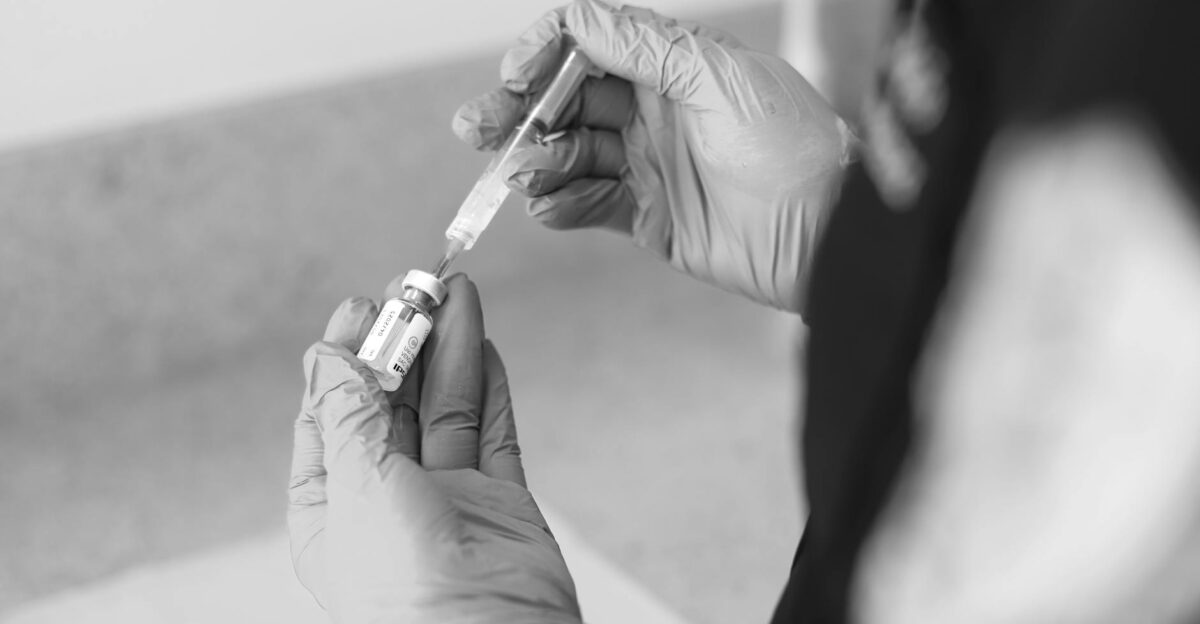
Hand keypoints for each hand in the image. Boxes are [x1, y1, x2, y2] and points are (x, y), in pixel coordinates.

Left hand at [288, 274, 580, 622]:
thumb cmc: (406, 591)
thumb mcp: (356, 484)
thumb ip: (347, 412)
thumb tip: (327, 354)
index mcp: (334, 507)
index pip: (333, 413)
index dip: (346, 357)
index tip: (364, 306)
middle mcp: (388, 501)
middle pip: (393, 404)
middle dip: (404, 343)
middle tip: (417, 288)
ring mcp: (448, 500)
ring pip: (445, 408)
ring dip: (450, 350)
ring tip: (456, 295)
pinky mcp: (499, 502)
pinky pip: (491, 431)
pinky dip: (489, 386)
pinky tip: (483, 345)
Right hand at [452, 0, 854, 312]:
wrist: (828, 233)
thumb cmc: (790, 144)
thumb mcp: (718, 76)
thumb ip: (643, 47)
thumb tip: (576, 20)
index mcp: (671, 64)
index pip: (588, 42)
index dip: (544, 52)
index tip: (516, 76)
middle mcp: (654, 109)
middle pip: (565, 100)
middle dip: (518, 112)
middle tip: (477, 129)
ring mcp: (649, 164)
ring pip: (570, 154)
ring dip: (538, 161)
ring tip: (523, 175)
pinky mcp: (649, 217)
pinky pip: (589, 204)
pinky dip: (561, 204)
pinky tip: (548, 206)